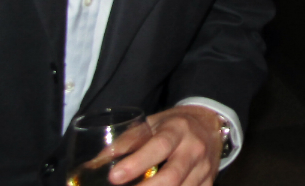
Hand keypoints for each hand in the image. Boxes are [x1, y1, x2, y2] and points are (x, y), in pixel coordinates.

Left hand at [108, 105, 223, 185]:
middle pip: (172, 176)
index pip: (159, 147)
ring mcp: (204, 168)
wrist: (209, 124)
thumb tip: (95, 164)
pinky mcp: (208, 182)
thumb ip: (126, 142)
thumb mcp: (151, 124)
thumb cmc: (173, 125)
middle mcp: (194, 149)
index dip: (137, 163)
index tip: (114, 176)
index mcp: (178, 129)